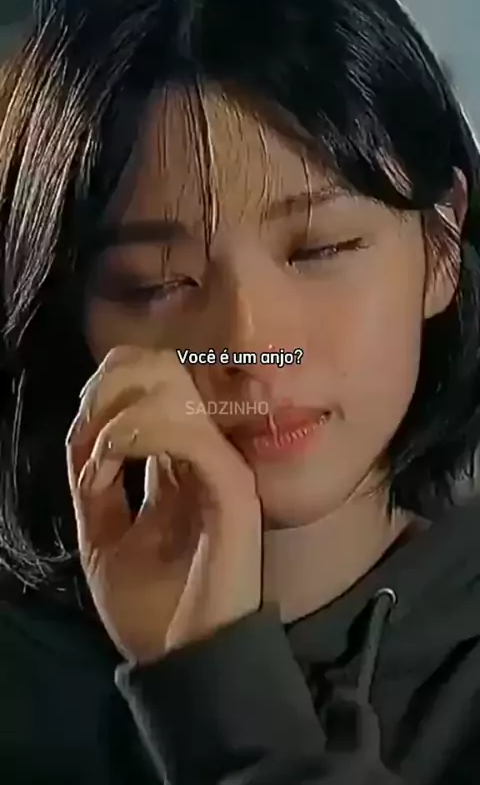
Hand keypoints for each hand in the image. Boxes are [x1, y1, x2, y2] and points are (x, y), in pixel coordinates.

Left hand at [66, 346, 261, 663]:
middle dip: (109, 385)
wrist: (184, 662)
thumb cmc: (153, 605)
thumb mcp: (104, 536)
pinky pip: (186, 430)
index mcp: (180, 463)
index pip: (154, 386)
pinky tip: (112, 458)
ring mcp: (221, 465)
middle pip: (165, 368)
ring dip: (118, 407)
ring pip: (175, 384)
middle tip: (86, 432)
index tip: (80, 440)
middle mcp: (206, 453)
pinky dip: (137, 431)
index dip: (105, 392)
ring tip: (99, 451)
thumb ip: (99, 484)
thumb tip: (88, 436)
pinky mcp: (231, 487)